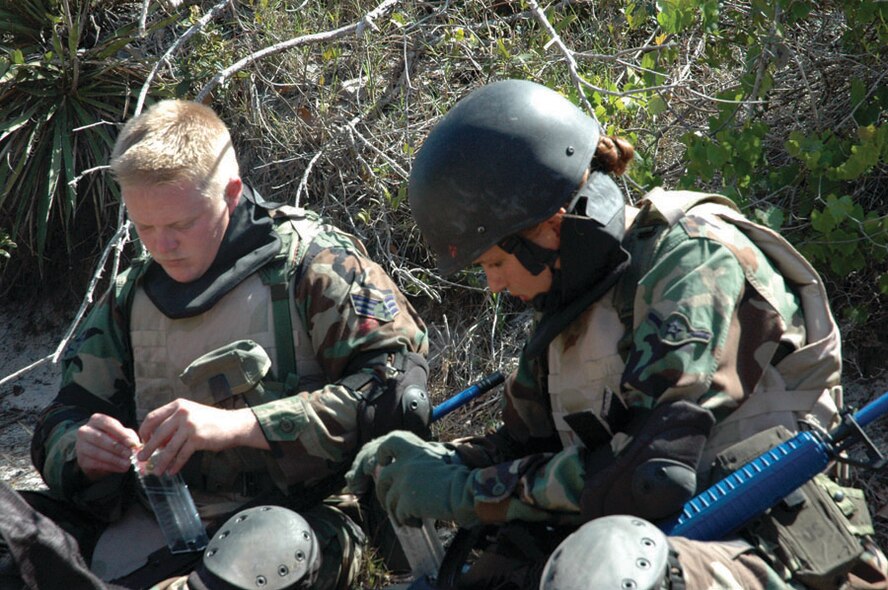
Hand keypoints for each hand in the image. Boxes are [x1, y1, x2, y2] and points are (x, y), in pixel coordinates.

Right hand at [75, 414, 139, 480]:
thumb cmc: (112, 440)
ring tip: (127, 463)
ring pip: (97, 452)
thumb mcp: (121, 434)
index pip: (108, 424)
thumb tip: (135, 445)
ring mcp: (80, 446)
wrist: (97, 456)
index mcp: (96, 420)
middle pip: (100, 438)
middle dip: (117, 447)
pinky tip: (121, 468)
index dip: (121, 434)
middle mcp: (85, 431)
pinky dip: (110, 466)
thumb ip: (128, 436)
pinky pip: (96, 463)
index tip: (132, 443)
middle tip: (129, 454)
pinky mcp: (81, 460)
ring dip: (114, 459)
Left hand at [137, 399, 265, 474]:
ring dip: (160, 461)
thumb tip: (157, 441)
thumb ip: (174, 423)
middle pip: (157, 434)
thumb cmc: (212, 420)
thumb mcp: (191, 414)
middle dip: (148, 449)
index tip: (143, 441)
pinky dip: (176, 464)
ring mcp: (190, 426)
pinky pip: (181, 455)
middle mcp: (182, 413)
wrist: (234, 424)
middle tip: (141, 458)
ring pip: (168, 448)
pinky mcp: (197, 439)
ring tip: (156, 470)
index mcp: (178, 405)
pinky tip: (172, 471)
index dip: (144, 430)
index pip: (153, 417)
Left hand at [349, 431, 478, 526]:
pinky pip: (399, 515)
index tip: (384, 463)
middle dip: (383, 494)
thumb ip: (417, 466)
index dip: (383, 452)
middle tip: (390, 506)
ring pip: (389, 500)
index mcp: (415, 451)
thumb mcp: (435, 462)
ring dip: (398, 512)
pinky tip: (418, 522)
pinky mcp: (406, 501)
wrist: (465, 491)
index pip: (390, 442)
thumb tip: (403, 483)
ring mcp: (404, 482)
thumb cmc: (456, 479)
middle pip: (383, 478)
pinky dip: (407, 521)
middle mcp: (406, 464)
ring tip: (412, 518)